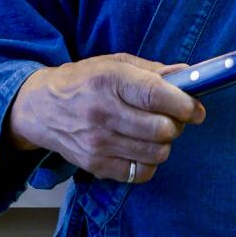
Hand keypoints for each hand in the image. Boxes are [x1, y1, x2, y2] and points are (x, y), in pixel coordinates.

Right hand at [7, 52, 205, 184]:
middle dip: (177, 125)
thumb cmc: (82, 81)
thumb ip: (152, 70)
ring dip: (163, 144)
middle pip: (161, 129)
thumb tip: (188, 76)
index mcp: (109, 80)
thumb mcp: (114, 63)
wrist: (40, 108)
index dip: (184, 103)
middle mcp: (103, 112)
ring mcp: (98, 142)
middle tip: (173, 118)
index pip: (156, 95)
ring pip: (156, 153)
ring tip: (154, 132)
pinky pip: (140, 173)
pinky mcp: (95, 165)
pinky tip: (140, 148)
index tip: (195, 108)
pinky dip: (148, 162)